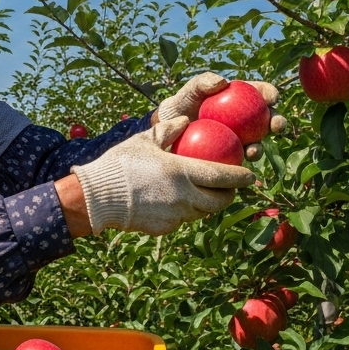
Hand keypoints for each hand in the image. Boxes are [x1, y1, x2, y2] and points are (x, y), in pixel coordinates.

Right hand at [72, 116, 254, 235]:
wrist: (97, 198)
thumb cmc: (120, 164)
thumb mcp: (144, 141)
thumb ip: (168, 130)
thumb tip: (185, 120)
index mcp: (183, 172)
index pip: (222, 176)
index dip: (240, 176)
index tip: (251, 174)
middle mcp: (184, 197)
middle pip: (218, 201)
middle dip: (229, 194)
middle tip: (230, 187)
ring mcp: (175, 216)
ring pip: (202, 212)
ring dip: (208, 204)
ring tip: (207, 194)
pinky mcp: (165, 228)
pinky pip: (182, 219)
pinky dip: (186, 210)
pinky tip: (180, 202)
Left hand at [155, 72, 286, 151]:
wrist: (168, 134)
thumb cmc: (179, 107)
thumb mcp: (188, 93)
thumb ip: (202, 83)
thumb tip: (223, 82)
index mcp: (239, 99)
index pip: (259, 93)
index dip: (270, 94)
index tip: (271, 98)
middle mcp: (244, 120)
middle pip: (267, 120)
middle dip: (278, 122)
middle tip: (276, 125)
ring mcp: (239, 140)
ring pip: (257, 143)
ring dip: (261, 147)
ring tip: (254, 150)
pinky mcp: (231, 158)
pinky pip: (240, 161)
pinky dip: (242, 162)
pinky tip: (240, 163)